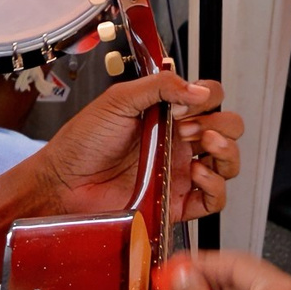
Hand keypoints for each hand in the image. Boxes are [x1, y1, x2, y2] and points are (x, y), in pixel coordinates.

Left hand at [34, 70, 241, 222]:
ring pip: (227, 162)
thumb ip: (159, 86)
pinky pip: (214, 199)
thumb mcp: (119, 99)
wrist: (63, 183)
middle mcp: (179, 142)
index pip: (209, 99)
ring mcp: (180, 172)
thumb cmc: (82, 142)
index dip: (206, 98)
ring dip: (226, 150)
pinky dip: (215, 185)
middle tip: (187, 127)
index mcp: (168, 115)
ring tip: (203, 145)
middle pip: (227, 128)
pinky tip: (196, 173)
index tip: (184, 104)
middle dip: (219, 123)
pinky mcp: (176, 202)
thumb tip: (196, 89)